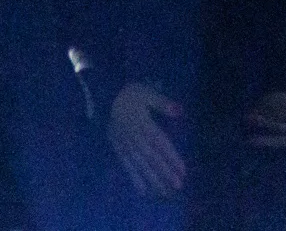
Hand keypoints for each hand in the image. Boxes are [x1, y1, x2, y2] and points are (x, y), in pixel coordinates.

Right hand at [109, 82, 185, 197]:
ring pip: (139, 164)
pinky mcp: (117, 147)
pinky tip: (142, 189)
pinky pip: (126, 164)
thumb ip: (162, 103)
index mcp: (143, 123)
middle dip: (164, 172)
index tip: (183, 171)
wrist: (103, 93)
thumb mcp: (146, 92)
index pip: (161, 143)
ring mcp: (124, 143)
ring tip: (163, 192)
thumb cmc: (128, 93)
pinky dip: (133, 177)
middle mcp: (134, 136)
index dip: (172, 157)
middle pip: (151, 157)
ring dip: (152, 178)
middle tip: (177, 186)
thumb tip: (180, 111)